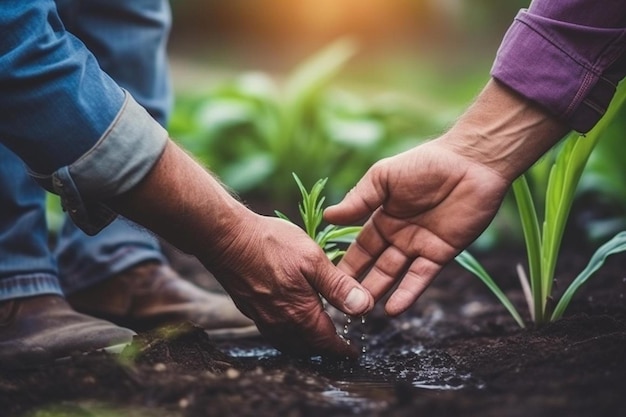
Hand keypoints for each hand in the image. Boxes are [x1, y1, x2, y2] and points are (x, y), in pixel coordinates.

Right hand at [200, 213, 373, 358]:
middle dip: (324, 349)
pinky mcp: (250, 309)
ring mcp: (262, 319)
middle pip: (308, 348)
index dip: (342, 350)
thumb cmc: (270, 244)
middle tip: (338, 344)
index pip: (327, 343)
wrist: (226, 239)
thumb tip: (364, 307)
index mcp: (300, 314)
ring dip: (305, 344)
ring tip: (317, 335)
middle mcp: (280, 324)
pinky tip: (290, 319)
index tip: (352, 353)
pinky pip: (274, 333)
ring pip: (289, 343)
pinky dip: (288, 335)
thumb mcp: (313, 259)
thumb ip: (339, 286)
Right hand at [324, 139, 509, 315]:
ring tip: (363, 312)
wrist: (471, 163)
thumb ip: (359, 199)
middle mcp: (399, 236)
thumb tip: (328, 217)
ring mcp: (420, 246)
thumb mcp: (383, 177)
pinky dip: (408, 293)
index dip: (346, 265)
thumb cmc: (425, 163)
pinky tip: (393, 309)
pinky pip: (421, 277)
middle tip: (342, 306)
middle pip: (375, 266)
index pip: (360, 247)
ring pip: (394, 275)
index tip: (327, 283)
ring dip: (379, 292)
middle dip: (359, 285)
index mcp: (383, 217)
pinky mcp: (441, 253)